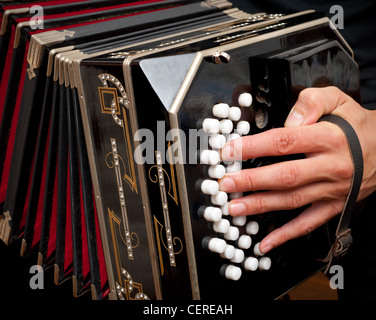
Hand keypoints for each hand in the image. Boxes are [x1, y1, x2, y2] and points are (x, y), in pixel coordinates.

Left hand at [219, 86, 375, 253]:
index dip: (254, 147)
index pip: (284, 142)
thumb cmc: (356, 126)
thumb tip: (289, 118)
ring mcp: (330, 190)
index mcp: (326, 138)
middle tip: (226, 184)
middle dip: (251, 181)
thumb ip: (311, 102)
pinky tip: (266, 241)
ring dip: (261, 206)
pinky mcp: (333, 206)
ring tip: (235, 208)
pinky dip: (286, 234)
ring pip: (292, 200)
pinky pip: (308, 223)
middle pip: (285, 175)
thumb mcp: (337, 100)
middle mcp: (328, 166)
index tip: (230, 151)